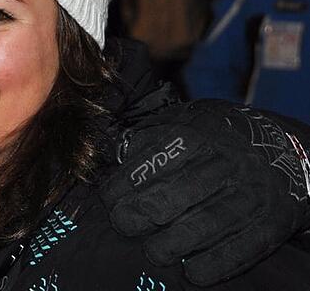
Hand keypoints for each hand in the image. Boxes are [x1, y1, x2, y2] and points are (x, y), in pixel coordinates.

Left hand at [100, 100, 309, 285]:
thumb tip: (117, 158)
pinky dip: (216, 264)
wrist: (283, 149)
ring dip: (176, 242)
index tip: (108, 199)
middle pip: (182, 190)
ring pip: (210, 221)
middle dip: (145, 211)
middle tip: (123, 224)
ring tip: (154, 252)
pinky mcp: (272, 221)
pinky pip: (244, 247)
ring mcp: (252, 192)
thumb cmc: (214, 139)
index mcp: (200, 133)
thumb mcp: (184, 122)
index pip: (157, 157)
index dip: (127, 181)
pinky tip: (192, 271)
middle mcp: (228, 161)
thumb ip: (149, 138)